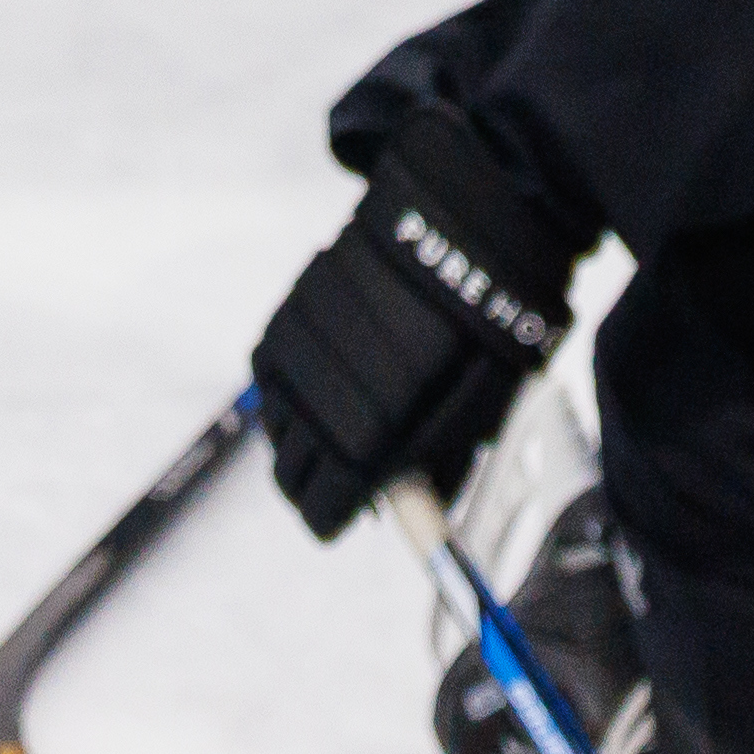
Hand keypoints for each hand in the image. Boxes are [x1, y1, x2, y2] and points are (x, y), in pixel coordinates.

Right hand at [254, 115, 583, 531]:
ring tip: (334, 419)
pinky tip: (320, 375)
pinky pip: (270, 373)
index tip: (349, 511)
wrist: (466, 235)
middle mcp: (319, 408)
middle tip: (341, 475)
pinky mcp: (287, 315)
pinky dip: (288, 384)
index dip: (335, 517)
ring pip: (275, 425)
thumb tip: (409, 509)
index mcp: (368, 446)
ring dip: (298, 434)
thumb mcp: (473, 422)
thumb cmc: (483, 336)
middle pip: (289, 476)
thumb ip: (431, 473)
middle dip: (313, 485)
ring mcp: (297, 359)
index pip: (320, 511)